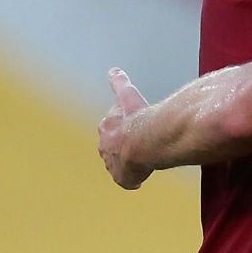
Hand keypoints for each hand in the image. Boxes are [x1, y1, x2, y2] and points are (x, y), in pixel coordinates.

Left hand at [98, 68, 152, 189]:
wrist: (144, 140)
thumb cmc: (139, 118)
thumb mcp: (128, 96)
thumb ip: (120, 84)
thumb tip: (113, 70)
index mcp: (108, 124)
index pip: (110, 123)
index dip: (120, 125)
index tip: (125, 126)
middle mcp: (106, 143)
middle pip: (110, 144)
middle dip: (120, 144)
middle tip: (134, 145)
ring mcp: (113, 160)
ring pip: (116, 161)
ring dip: (124, 162)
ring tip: (137, 164)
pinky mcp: (121, 175)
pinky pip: (126, 179)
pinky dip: (131, 180)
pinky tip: (137, 182)